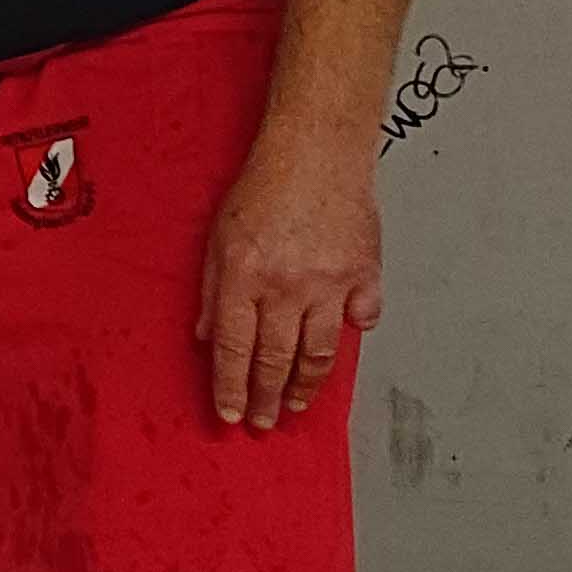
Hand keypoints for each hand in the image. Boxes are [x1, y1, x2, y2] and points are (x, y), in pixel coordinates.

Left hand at [200, 127, 379, 429]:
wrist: (316, 150)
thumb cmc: (265, 187)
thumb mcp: (218, 236)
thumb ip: (213, 291)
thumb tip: (207, 337)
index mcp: (244, 276)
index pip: (234, 349)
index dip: (230, 388)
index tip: (231, 415)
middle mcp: (287, 285)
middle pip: (275, 359)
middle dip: (266, 398)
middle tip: (263, 421)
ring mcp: (329, 282)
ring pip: (319, 352)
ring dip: (306, 386)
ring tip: (296, 404)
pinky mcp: (364, 273)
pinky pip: (362, 318)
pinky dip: (354, 333)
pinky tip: (345, 344)